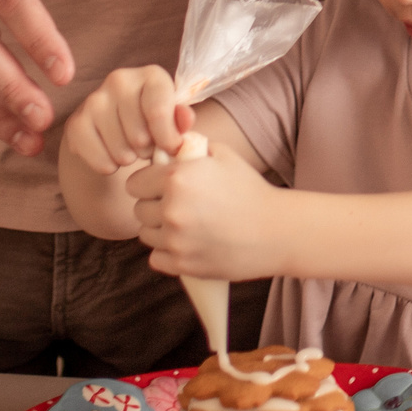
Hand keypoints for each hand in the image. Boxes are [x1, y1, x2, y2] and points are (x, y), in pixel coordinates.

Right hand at [63, 65, 187, 174]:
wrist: (116, 121)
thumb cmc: (153, 118)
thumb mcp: (173, 116)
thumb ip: (181, 119)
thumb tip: (186, 119)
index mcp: (151, 75)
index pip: (158, 112)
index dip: (167, 139)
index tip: (170, 148)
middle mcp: (119, 80)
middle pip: (140, 136)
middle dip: (148, 149)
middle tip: (147, 145)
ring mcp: (94, 100)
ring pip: (120, 151)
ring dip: (129, 159)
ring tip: (131, 149)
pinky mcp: (75, 122)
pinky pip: (99, 160)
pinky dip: (109, 166)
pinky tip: (113, 156)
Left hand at [125, 141, 279, 278]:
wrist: (277, 231)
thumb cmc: (250, 190)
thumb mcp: (223, 155)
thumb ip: (189, 148)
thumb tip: (167, 146)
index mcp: (176, 178)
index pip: (134, 183)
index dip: (148, 182)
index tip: (162, 185)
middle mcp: (171, 209)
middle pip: (139, 209)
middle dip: (154, 205)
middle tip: (180, 205)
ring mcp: (175, 240)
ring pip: (146, 234)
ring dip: (160, 229)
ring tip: (187, 224)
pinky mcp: (181, 264)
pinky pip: (156, 258)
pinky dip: (168, 252)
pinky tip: (189, 243)